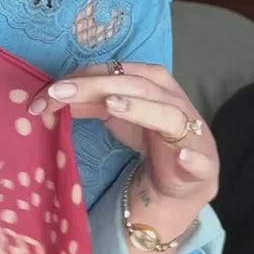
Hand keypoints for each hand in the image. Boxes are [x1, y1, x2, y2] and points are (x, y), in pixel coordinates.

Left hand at [29, 63, 218, 253]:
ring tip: (112, 105)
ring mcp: (192, 134)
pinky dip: (192, 160)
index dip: (84, 76)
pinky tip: (183, 158)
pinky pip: (199, 162)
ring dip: (142, 109)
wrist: (178, 181)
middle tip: (62, 93)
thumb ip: (89, 102)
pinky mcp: (203, 168)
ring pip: (169, 115)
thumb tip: (51, 95)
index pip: (119, 71)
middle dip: (98, 87)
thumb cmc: (148, 138)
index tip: (49, 90)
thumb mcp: (114, 115)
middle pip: (138, 86)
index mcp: (155, 85)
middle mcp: (175, 103)